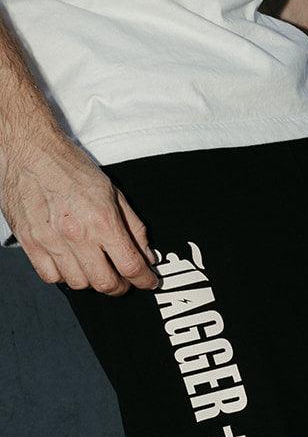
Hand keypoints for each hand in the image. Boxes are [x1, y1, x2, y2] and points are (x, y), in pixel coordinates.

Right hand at [2, 134, 157, 293]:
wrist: (29, 150)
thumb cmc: (69, 166)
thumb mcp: (112, 191)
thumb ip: (133, 226)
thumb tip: (146, 254)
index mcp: (102, 220)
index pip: (130, 266)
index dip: (144, 280)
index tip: (148, 281)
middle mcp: (76, 235)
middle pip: (105, 283)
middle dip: (120, 286)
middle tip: (123, 279)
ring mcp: (51, 241)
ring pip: (79, 284)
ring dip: (92, 280)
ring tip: (95, 266)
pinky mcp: (30, 243)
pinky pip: (51, 277)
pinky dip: (64, 276)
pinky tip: (70, 263)